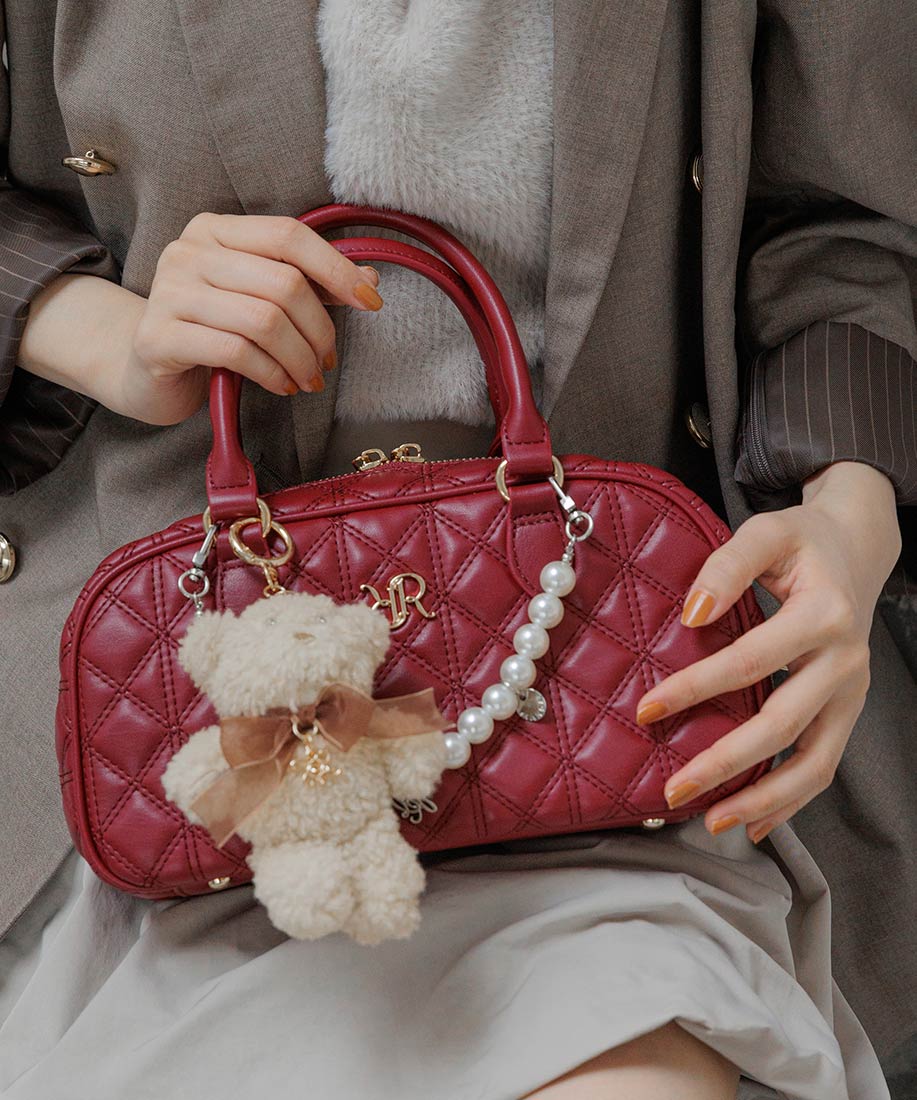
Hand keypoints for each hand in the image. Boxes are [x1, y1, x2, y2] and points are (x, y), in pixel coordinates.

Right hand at [115, 213, 382, 423]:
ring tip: (308, 378)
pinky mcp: (159, 337)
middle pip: (283, 283)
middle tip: (327, 361)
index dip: (336, 269)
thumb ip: (310, 284)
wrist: (145, 368)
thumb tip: (370, 280)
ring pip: (264, 320)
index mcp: (215, 230)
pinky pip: (236, 352)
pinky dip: (272, 373)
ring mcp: (169, 293)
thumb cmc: (213, 329)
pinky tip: (282, 384)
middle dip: (319, 330)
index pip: (289, 235)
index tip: (370, 303)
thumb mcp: (260, 299)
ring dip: (300, 358)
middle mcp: (188, 252)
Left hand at [634, 461, 901, 843]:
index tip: (647, 709)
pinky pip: (823, 765)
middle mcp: (845, 660)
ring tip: (712, 822)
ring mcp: (852, 692)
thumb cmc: (802, 541)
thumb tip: (692, 615)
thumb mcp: (766, 532)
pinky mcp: (847, 711)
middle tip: (674, 788)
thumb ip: (727, 566)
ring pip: (813, 761)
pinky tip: (753, 823)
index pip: (751, 661)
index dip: (697, 687)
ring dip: (763, 799)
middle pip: (782, 724)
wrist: (856, 550)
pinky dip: (790, 801)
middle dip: (725, 762)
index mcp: (824, 613)